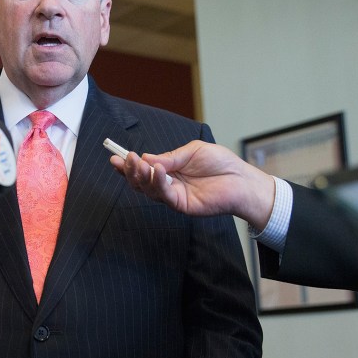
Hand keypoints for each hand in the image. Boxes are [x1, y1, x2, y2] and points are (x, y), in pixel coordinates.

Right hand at [110, 140, 275, 228]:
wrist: (242, 179)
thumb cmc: (221, 163)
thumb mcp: (192, 151)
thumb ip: (170, 157)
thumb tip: (147, 158)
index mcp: (170, 171)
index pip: (144, 169)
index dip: (129, 165)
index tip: (115, 157)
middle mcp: (169, 185)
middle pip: (141, 182)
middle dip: (130, 171)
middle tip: (124, 159)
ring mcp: (174, 197)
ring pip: (149, 190)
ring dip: (141, 175)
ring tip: (138, 162)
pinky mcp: (182, 205)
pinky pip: (164, 195)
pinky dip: (157, 182)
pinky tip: (156, 170)